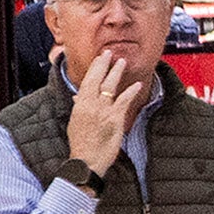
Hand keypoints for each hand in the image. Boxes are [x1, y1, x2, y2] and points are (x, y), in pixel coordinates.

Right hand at [66, 52, 147, 175]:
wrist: (86, 160)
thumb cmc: (81, 144)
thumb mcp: (75, 123)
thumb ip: (79, 108)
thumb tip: (78, 97)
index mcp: (79, 105)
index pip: (86, 81)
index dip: (94, 69)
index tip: (99, 58)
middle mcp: (89, 105)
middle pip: (96, 80)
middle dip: (103, 65)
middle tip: (109, 53)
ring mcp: (102, 111)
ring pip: (109, 87)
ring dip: (116, 73)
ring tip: (122, 62)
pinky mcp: (114, 119)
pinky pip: (123, 101)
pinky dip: (131, 92)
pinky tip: (137, 84)